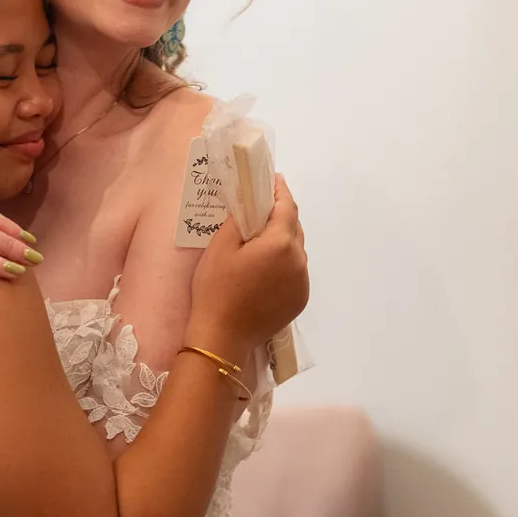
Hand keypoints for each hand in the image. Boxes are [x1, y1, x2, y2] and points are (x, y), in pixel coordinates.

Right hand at [186, 174, 308, 354]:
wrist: (222, 336)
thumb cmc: (216, 288)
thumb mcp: (220, 246)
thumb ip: (239, 219)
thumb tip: (250, 204)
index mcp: (280, 243)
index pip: (287, 207)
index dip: (280, 191)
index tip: (273, 180)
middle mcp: (298, 260)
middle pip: (294, 228)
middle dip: (281, 215)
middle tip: (262, 210)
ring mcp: (301, 282)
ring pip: (296, 250)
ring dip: (283, 240)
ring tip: (261, 241)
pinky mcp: (299, 299)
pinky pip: (295, 271)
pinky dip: (285, 263)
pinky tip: (266, 268)